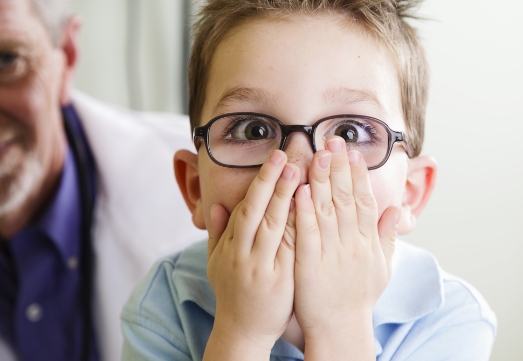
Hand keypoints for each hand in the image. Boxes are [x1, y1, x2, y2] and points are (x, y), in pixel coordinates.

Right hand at [204, 150, 300, 359]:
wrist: (242, 330)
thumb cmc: (231, 292)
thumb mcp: (215, 263)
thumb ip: (216, 233)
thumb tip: (215, 205)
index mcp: (228, 247)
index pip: (245, 208)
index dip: (259, 183)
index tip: (274, 160)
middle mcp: (242, 254)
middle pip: (257, 212)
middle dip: (271, 182)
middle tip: (286, 156)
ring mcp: (261, 267)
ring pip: (273, 227)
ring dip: (285, 199)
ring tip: (300, 174)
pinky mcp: (279, 281)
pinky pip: (289, 249)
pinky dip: (297, 228)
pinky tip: (309, 209)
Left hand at [293, 136, 399, 357]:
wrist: (341, 328)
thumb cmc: (359, 297)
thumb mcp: (382, 266)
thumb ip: (388, 236)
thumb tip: (397, 209)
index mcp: (367, 242)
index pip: (363, 200)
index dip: (357, 174)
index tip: (351, 152)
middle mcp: (352, 243)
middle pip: (345, 198)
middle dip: (339, 168)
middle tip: (333, 141)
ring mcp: (331, 252)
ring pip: (326, 210)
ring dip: (322, 181)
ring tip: (317, 155)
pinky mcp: (309, 263)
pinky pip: (307, 233)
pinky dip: (304, 211)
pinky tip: (300, 190)